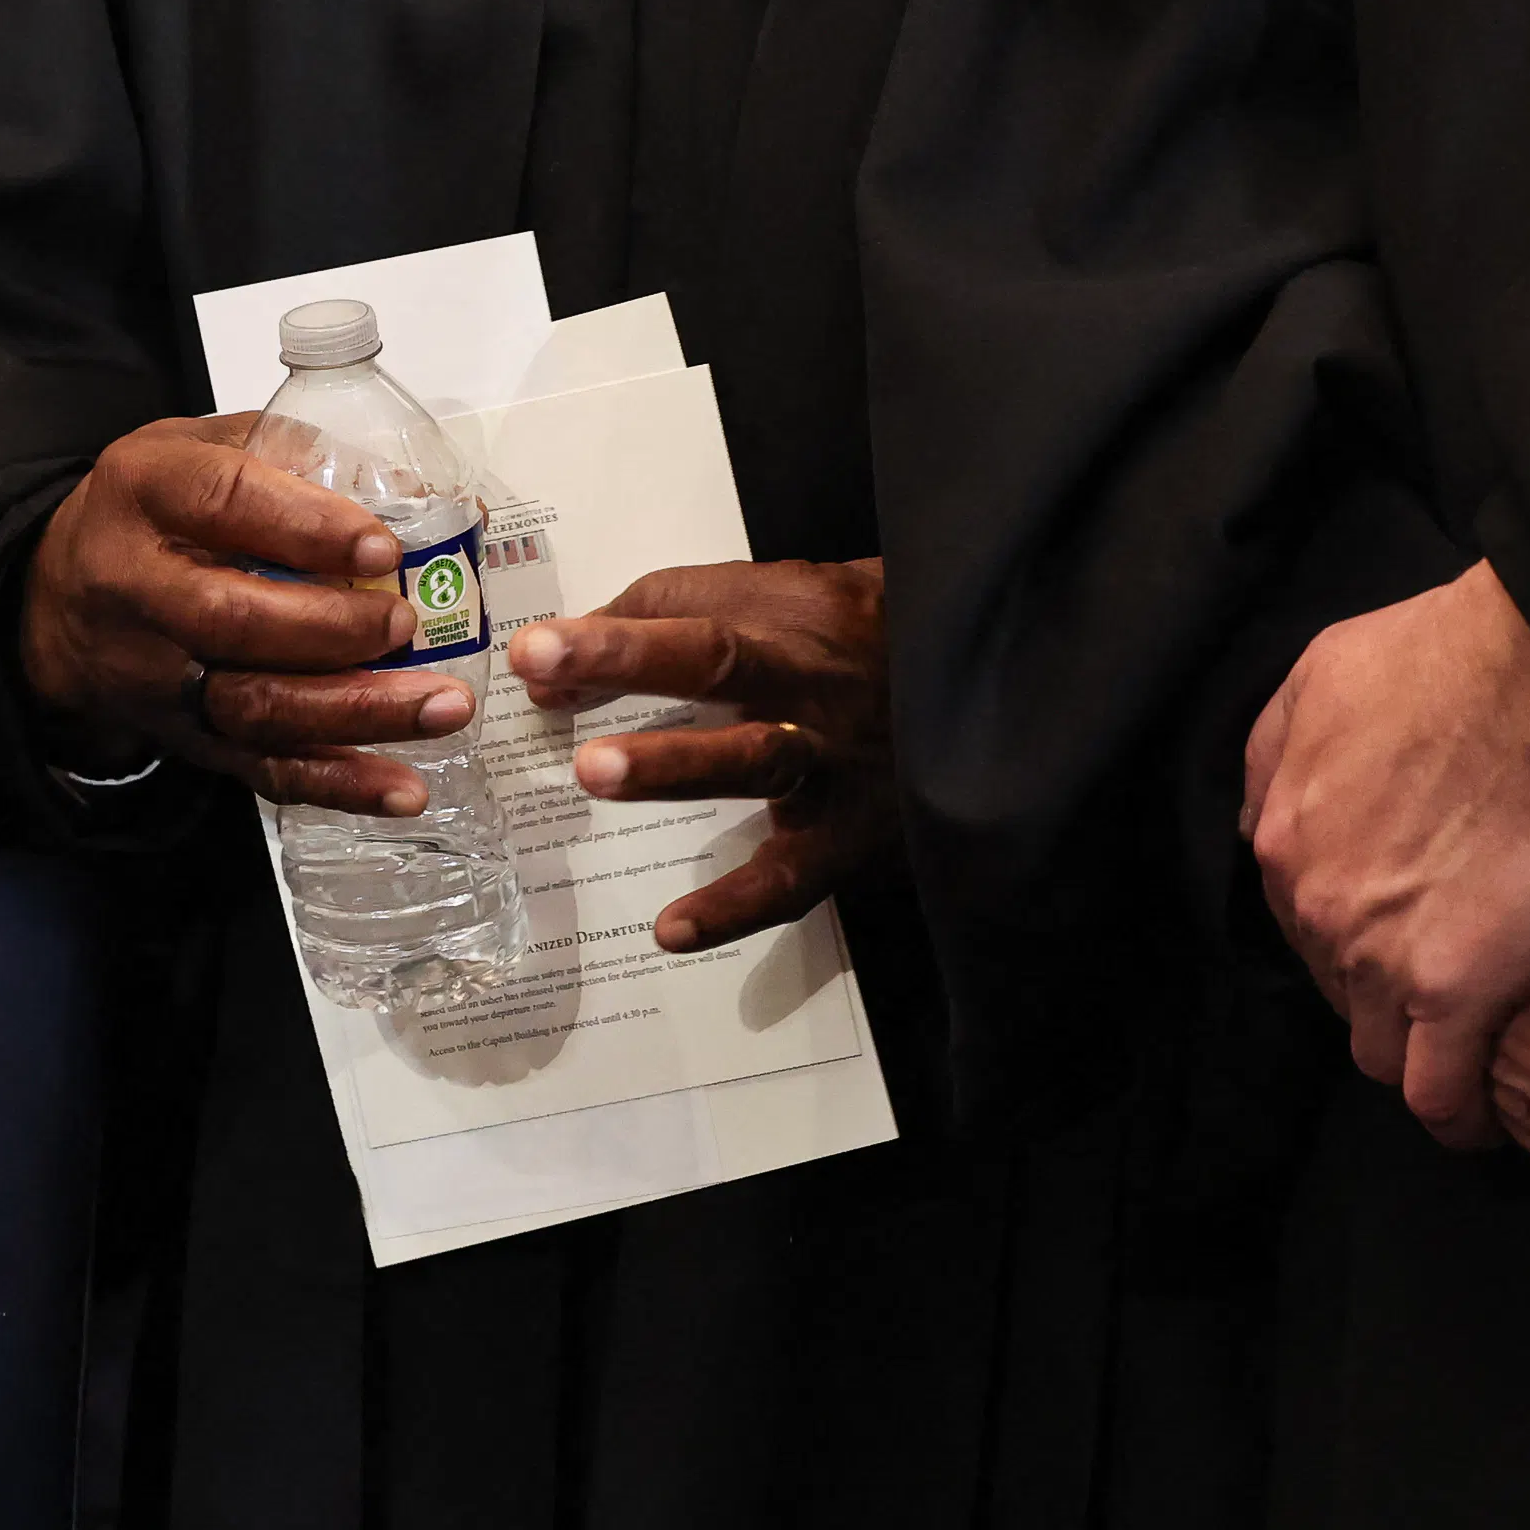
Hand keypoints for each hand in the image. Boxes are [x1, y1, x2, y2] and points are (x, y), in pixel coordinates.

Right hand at [19, 414, 468, 812]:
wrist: (56, 598)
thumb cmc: (154, 511)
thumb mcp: (200, 449)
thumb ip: (295, 456)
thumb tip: (420, 489)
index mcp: (147, 491)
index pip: (224, 502)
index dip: (306, 527)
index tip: (382, 544)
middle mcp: (138, 586)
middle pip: (232, 620)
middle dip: (332, 629)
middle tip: (406, 624)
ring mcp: (155, 674)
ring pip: (253, 706)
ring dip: (355, 713)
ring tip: (440, 705)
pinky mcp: (180, 736)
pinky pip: (258, 768)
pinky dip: (335, 783)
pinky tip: (400, 789)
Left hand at [510, 557, 896, 953]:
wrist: (994, 697)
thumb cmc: (868, 643)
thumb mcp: (797, 600)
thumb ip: (685, 615)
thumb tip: (564, 659)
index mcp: (798, 613)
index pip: (696, 605)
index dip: (615, 625)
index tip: (535, 645)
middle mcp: (816, 680)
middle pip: (725, 660)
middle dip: (635, 662)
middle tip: (549, 674)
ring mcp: (838, 761)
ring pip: (759, 758)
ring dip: (676, 763)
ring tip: (596, 772)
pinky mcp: (853, 837)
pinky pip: (792, 877)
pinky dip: (734, 907)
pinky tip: (672, 930)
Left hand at [1241, 562, 1529, 1148]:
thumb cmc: (1452, 653)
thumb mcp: (1325, 667)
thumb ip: (1276, 745)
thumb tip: (1256, 811)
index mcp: (1284, 830)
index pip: (1299, 916)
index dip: (1348, 929)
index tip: (1392, 934)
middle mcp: (1316, 904)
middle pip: (1335, 984)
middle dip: (1377, 992)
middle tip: (1436, 986)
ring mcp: (1381, 957)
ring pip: (1377, 1047)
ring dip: (1412, 1053)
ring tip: (1459, 1054)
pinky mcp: (1457, 995)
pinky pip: (1439, 1093)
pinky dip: (1458, 1119)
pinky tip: (1480, 1126)